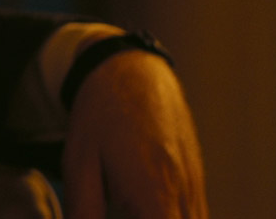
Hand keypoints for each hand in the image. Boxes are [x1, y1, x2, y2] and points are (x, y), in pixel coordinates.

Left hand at [60, 51, 207, 217]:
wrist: (131, 71)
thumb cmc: (100, 115)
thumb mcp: (79, 161)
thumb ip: (83, 210)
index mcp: (154, 190)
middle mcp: (184, 193)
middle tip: (119, 210)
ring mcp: (195, 188)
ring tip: (124, 204)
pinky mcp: (196, 183)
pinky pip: (194, 217)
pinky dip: (173, 218)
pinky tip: (137, 206)